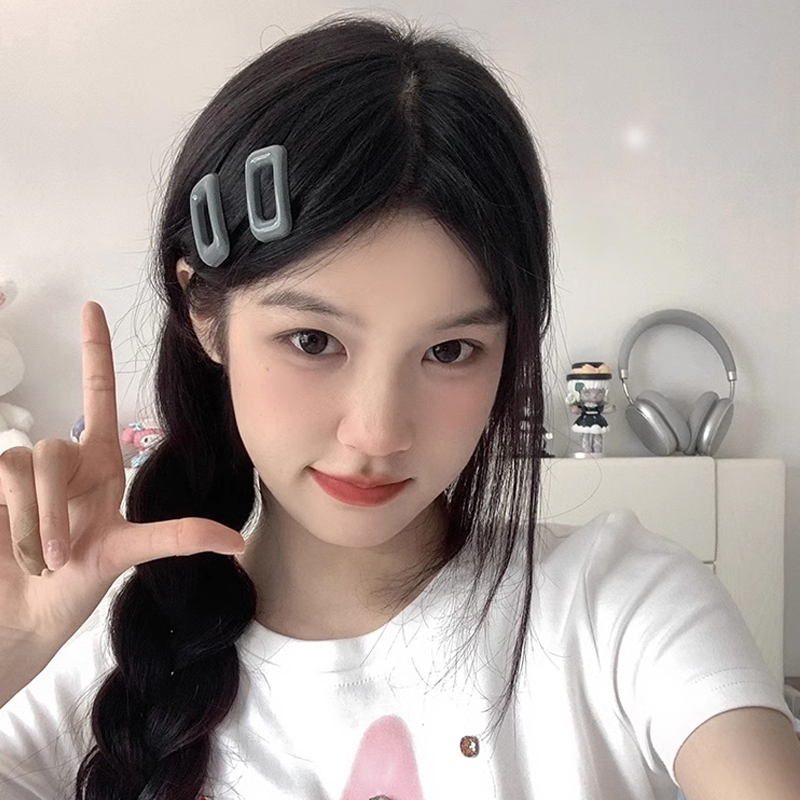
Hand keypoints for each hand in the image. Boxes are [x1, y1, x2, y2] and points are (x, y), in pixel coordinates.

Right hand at [0, 301, 245, 647]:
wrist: (19, 624)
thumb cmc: (73, 591)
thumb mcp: (126, 555)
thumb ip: (177, 538)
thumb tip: (237, 541)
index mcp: (98, 465)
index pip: (96, 396)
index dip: (94, 352)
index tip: (92, 307)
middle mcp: (58, 464)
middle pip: (51, 449)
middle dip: (53, 508)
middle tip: (61, 559)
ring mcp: (16, 479)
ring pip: (18, 466)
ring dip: (32, 521)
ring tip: (41, 561)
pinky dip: (14, 522)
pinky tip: (14, 552)